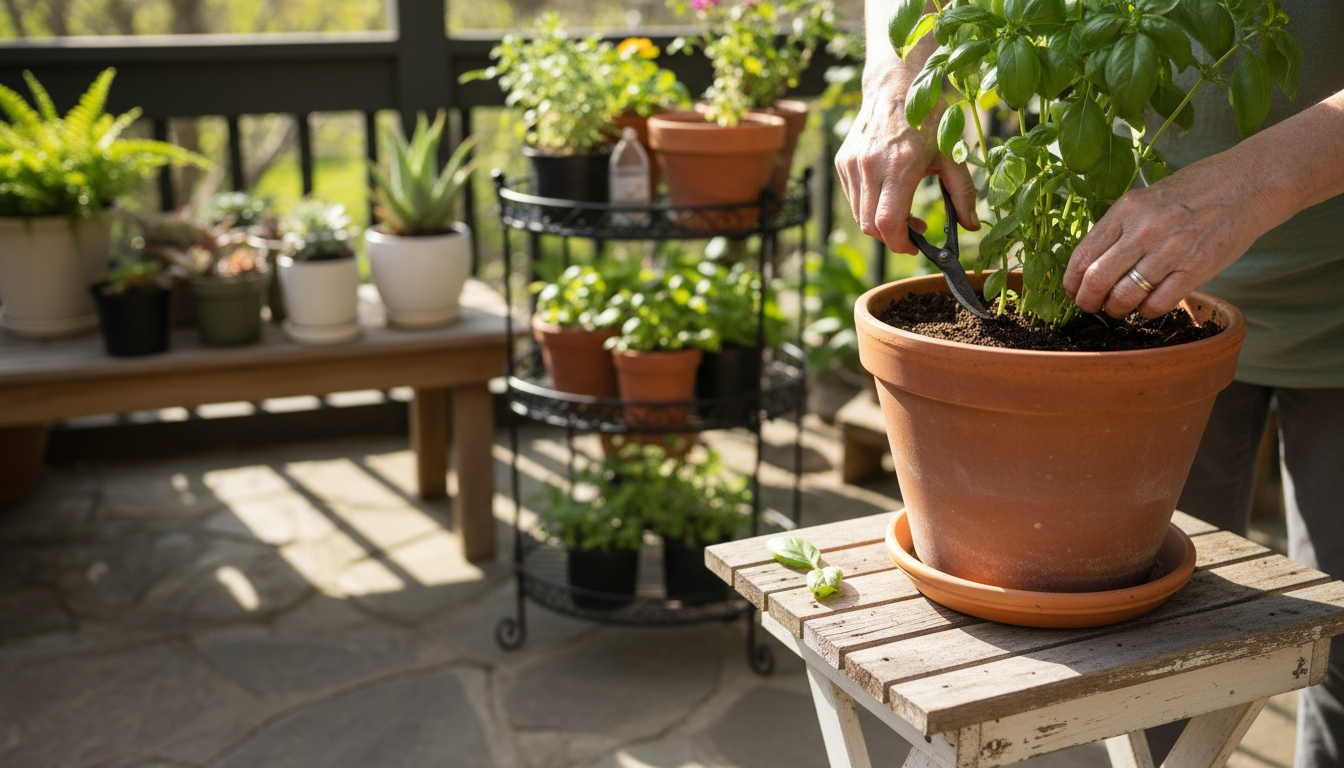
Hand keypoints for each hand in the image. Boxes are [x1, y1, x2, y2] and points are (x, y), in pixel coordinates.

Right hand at [835, 74, 979, 254]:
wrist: (896, 84)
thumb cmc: (928, 118)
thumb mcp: (952, 156)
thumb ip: (963, 194)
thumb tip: (972, 227)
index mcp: (899, 166)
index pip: (887, 222)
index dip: (900, 243)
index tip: (915, 245)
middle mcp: (870, 166)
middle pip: (870, 225)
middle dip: (891, 236)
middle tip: (914, 230)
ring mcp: (852, 164)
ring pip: (859, 215)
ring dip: (880, 223)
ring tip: (903, 212)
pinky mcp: (843, 162)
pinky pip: (853, 198)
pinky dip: (869, 206)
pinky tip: (888, 194)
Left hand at [1063, 151, 1267, 318]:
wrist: (1248, 182)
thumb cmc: (1196, 190)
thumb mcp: (1148, 198)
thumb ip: (1121, 227)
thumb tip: (1093, 262)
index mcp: (1126, 210)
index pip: (1082, 255)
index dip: (1071, 282)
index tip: (1073, 291)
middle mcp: (1143, 230)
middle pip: (1097, 280)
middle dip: (1087, 302)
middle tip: (1090, 307)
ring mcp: (1170, 251)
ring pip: (1124, 297)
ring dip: (1116, 309)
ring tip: (1119, 308)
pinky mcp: (1196, 269)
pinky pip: (1158, 304)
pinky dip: (1147, 311)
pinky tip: (1149, 305)